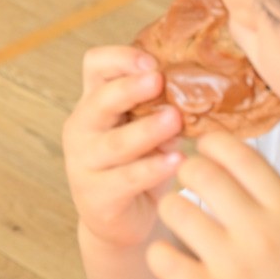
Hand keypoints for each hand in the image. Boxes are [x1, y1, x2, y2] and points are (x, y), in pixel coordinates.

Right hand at [65, 46, 186, 249]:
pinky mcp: (96, 194)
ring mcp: (84, 161)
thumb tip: (197, 93)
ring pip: (115, 142)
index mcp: (94, 102)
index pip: (95, 65)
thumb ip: (159, 111)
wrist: (118, 220)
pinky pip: (126, 179)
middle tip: (158, 80)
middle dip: (130, 88)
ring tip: (174, 121)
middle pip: (100, 99)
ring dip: (146, 129)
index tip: (151, 61)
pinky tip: (177, 161)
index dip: (120, 58)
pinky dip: (153, 169)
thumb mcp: (145, 131)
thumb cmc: (137, 164)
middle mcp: (82, 127)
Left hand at [150, 134, 279, 278]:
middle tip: (192, 185)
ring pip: (174, 207)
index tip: (207, 150)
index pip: (239, 153)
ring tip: (184, 221)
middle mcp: (261, 233)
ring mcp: (233, 265)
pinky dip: (162, 256)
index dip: (213, 143)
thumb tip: (256, 171)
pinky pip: (162, 258)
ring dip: (173, 210)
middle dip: (189, 171)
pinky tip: (176, 261)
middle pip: (200, 171)